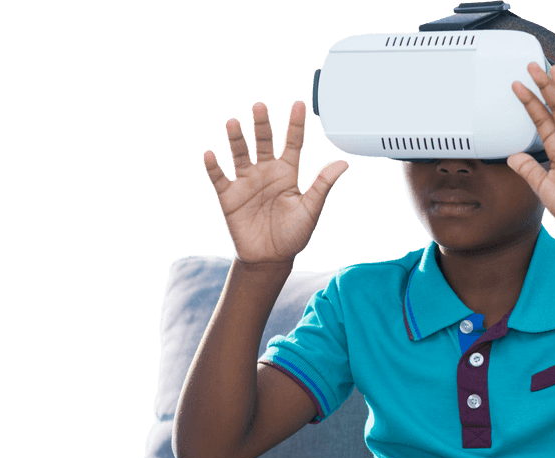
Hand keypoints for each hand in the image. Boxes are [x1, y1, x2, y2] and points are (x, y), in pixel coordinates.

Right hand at [204, 100, 348, 263]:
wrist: (270, 258)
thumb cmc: (293, 234)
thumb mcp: (310, 209)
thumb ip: (323, 185)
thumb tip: (343, 163)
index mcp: (288, 172)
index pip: (293, 143)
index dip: (295, 124)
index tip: (298, 104)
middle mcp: (266, 172)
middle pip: (264, 142)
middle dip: (262, 125)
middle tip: (260, 106)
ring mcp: (247, 182)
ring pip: (240, 154)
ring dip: (236, 139)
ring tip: (232, 123)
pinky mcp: (229, 196)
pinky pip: (219, 178)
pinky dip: (214, 167)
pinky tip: (210, 154)